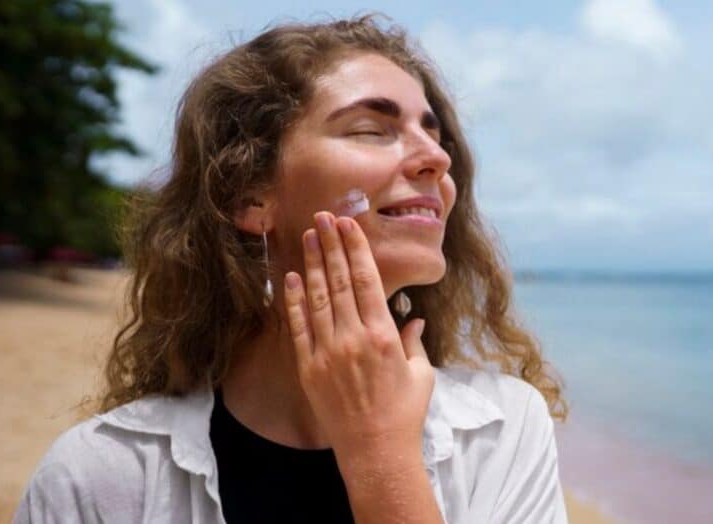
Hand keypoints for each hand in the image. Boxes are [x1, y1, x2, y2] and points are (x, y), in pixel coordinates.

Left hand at [283, 211, 434, 458]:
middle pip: (339, 280)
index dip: (356, 249)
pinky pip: (298, 327)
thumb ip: (414, 341)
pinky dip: (293, 301)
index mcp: (384, 335)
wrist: (375, 452)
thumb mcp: (421, 374)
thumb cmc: (404, 414)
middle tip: (323, 217)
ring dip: (313, 263)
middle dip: (331, 245)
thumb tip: (414, 317)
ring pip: (317, 297)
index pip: (367, 280)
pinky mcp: (309, 367)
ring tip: (308, 236)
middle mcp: (354, 338)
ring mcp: (328, 352)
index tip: (349, 225)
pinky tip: (291, 277)